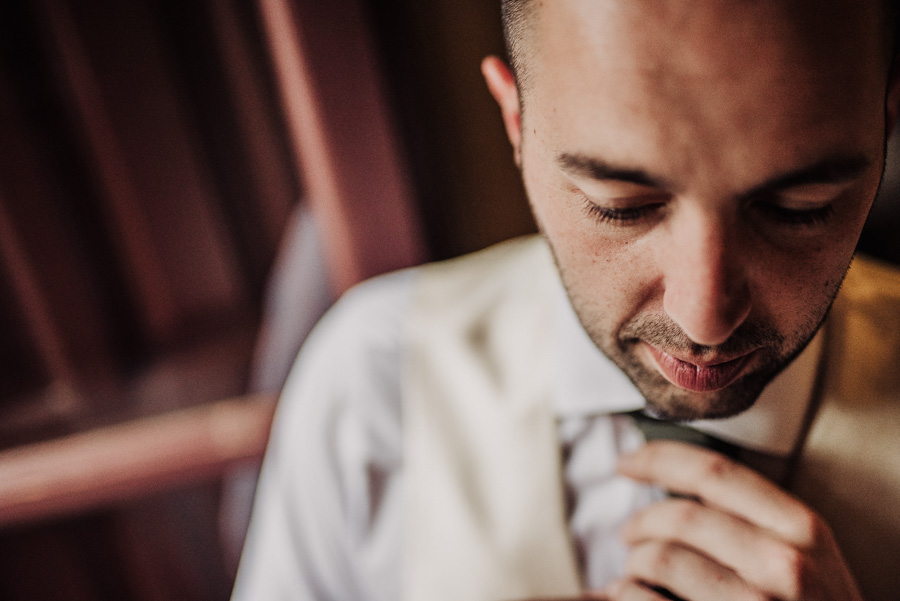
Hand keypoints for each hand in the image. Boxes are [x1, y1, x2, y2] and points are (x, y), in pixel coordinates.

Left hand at [605, 441, 861, 600]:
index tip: (627, 461)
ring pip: (658, 560)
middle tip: (629, 535)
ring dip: (632, 566)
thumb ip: (749, 518)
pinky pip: (646, 600)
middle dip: (640, 523)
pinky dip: (625, 594)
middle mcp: (783, 565)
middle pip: (679, 518)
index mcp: (800, 529)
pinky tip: (630, 596)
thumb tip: (663, 480)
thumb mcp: (803, 555)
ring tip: (635, 575)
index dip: (659, 459)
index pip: (714, 472)